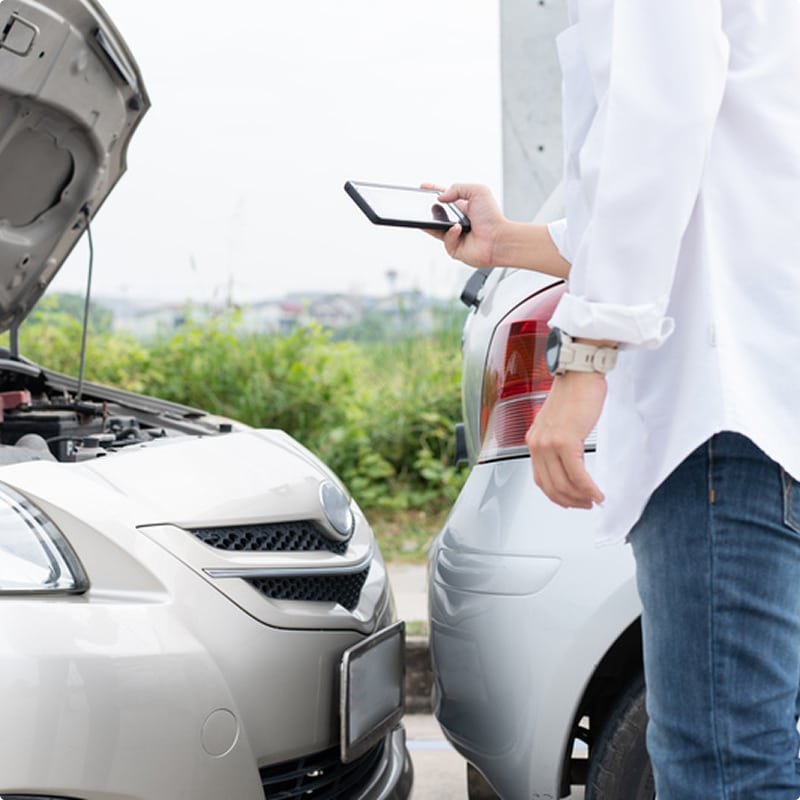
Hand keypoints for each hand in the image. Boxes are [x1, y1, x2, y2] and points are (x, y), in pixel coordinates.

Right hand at [421, 183, 505, 268]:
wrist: (498, 240)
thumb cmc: (492, 217)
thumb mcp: (478, 191)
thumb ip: (458, 188)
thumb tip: (441, 197)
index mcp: (463, 207)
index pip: (445, 197)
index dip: (434, 192)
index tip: (423, 187)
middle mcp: (458, 221)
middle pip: (436, 214)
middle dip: (428, 209)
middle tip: (422, 204)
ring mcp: (455, 235)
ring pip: (436, 228)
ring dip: (434, 222)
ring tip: (434, 217)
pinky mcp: (454, 248)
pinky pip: (446, 240)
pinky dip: (451, 234)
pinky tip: (458, 229)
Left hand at [526, 371, 606, 508]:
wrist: (579, 374)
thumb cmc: (574, 393)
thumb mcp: (560, 423)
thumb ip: (559, 444)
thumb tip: (570, 466)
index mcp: (534, 440)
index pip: (540, 479)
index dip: (557, 495)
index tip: (571, 500)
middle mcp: (537, 444)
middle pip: (551, 486)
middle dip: (570, 500)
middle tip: (586, 504)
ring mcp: (549, 443)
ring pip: (563, 484)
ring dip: (580, 497)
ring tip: (594, 499)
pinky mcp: (565, 441)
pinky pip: (577, 474)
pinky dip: (588, 488)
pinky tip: (597, 493)